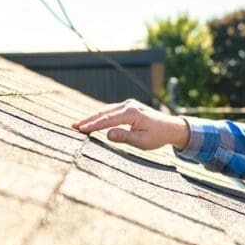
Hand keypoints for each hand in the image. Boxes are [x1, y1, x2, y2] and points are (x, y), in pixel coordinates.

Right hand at [73, 99, 189, 150]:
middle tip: (73, 126)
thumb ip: (124, 137)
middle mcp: (129, 105)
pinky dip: (100, 116)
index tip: (81, 130)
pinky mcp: (128, 106)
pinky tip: (91, 121)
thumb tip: (107, 134)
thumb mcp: (142, 141)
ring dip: (92, 117)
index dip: (93, 125)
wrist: (170, 127)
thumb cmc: (157, 136)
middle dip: (88, 119)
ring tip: (78, 124)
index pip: (108, 120)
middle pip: (104, 112)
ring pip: (106, 110)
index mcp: (132, 113)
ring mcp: (129, 104)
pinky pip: (111, 111)